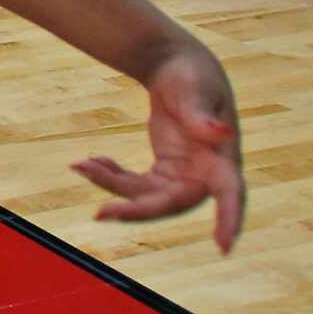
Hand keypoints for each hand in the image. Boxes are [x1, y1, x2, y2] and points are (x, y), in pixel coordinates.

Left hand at [72, 43, 243, 252]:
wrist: (175, 67)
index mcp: (222, 156)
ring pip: (149, 197)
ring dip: (114, 188)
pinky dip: (112, 176)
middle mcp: (206, 174)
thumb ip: (202, 116)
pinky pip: (137, 185)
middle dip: (138, 210)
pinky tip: (89, 161)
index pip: (231, 192)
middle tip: (100, 214)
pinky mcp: (164, 172)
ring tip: (81, 166)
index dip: (229, 219)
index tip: (224, 247)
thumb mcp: (194, 89)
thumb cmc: (192, 74)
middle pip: (173, 203)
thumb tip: (221, 132)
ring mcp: (184, 176)